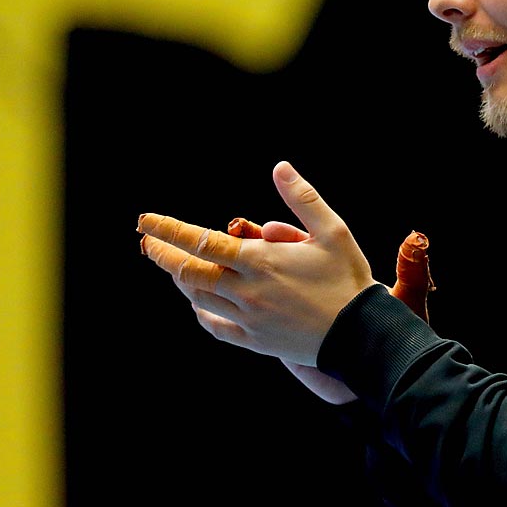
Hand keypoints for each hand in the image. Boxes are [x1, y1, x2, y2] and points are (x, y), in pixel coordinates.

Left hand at [138, 161, 377, 373]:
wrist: (361, 334)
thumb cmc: (348, 278)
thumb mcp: (333, 231)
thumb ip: (302, 198)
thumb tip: (279, 167)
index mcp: (260, 260)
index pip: (200, 241)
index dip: (168, 229)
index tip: (145, 220)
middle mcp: (246, 290)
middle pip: (189, 271)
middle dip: (163, 255)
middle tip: (148, 244)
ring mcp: (248, 318)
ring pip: (198, 297)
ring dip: (180, 280)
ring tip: (172, 267)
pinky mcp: (254, 340)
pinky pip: (215, 326)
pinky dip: (200, 312)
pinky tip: (197, 304)